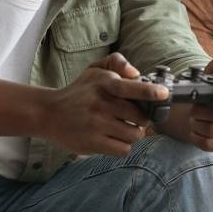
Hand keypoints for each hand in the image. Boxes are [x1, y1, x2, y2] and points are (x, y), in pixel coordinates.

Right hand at [42, 52, 167, 156]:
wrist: (49, 113)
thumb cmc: (80, 91)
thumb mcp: (94, 69)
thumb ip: (117, 63)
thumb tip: (136, 73)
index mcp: (103, 83)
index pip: (130, 87)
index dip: (149, 91)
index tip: (164, 94)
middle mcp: (100, 104)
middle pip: (140, 116)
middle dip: (143, 118)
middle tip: (135, 116)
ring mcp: (96, 125)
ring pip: (134, 134)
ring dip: (134, 133)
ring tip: (123, 127)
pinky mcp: (92, 143)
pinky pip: (123, 149)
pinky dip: (123, 145)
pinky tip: (115, 138)